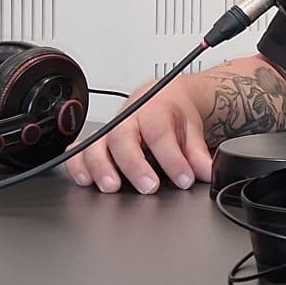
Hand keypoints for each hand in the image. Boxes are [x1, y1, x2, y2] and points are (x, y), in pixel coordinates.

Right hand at [63, 74, 213, 194]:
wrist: (160, 97)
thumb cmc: (172, 113)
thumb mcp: (191, 128)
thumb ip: (198, 153)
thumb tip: (207, 173)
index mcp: (153, 110)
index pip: (159, 134)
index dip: (172, 159)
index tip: (184, 180)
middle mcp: (127, 119)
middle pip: (123, 139)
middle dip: (134, 165)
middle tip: (148, 187)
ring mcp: (109, 130)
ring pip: (96, 145)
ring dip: (101, 167)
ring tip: (111, 187)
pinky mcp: (96, 141)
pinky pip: (78, 151)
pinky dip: (77, 166)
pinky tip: (84, 180)